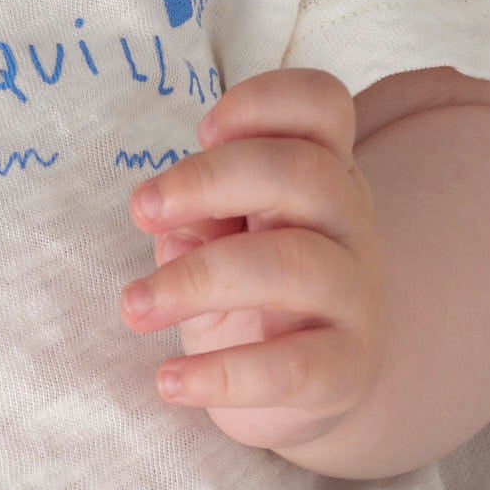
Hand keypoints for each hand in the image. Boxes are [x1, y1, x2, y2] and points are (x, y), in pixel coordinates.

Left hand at [120, 69, 381, 451]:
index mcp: (320, 173)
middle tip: (141, 211)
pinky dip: (223, 375)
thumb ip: (201, 215)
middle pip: (303, 172)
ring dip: (195, 280)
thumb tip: (170, 217)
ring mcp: (355, 295)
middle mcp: (348, 223)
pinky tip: (169, 380)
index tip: (201, 131)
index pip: (325, 105)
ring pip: (293, 264)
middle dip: (207, 181)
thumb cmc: (251, 294)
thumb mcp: (220, 239)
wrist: (306, 387)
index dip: (263, 102)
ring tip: (135, 307)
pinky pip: (294, 367)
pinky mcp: (346, 368)